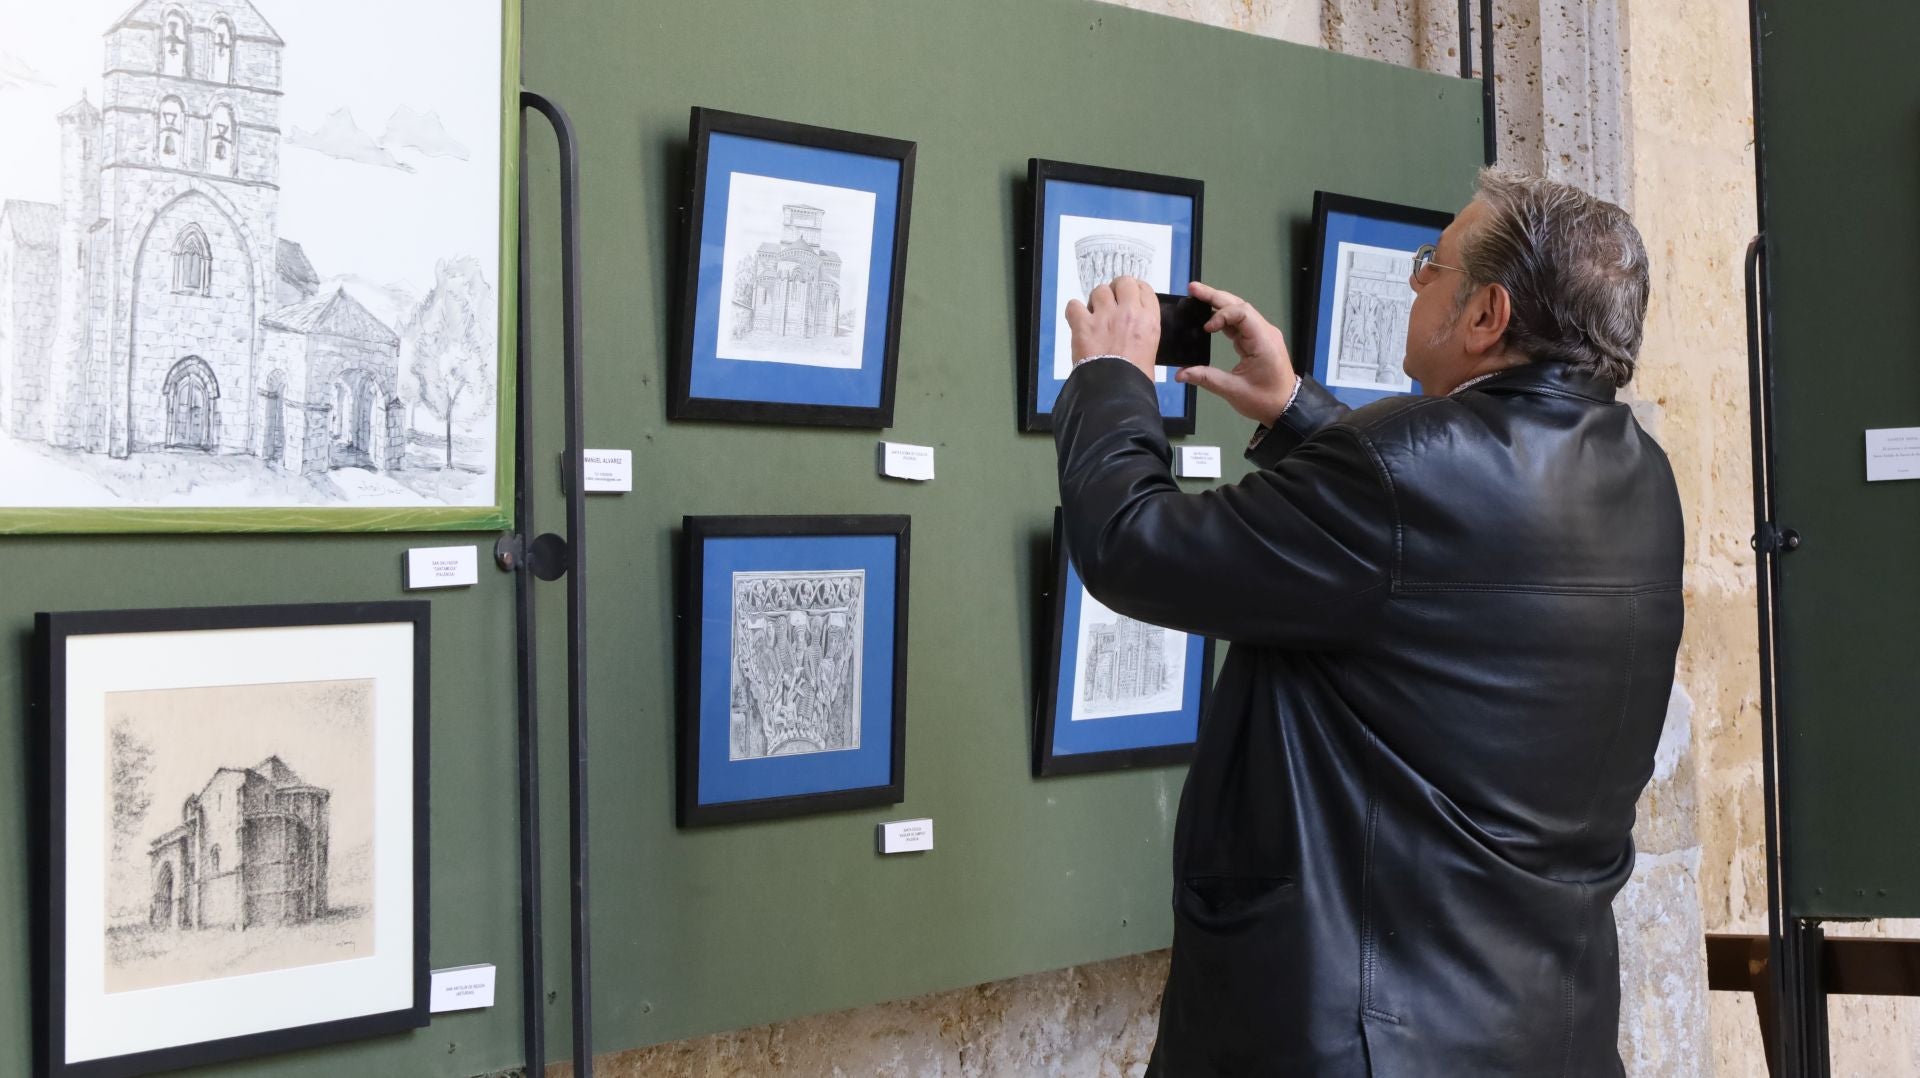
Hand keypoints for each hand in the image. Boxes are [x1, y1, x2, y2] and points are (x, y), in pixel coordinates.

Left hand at [1065, 275, 1158, 381]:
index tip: (1129, 295)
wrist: (1116, 392)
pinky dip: (1074, 311)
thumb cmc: (1134, 379)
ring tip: (1095, 313)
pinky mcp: (1084, 325)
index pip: (1145, 289)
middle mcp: (1128, 313)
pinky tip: (1077, 320)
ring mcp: (1105, 317)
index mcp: (1148, 321)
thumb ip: (1142, 334)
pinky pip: (1074, 305)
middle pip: (1123, 282)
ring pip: (1100, 290)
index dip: (1135, 289)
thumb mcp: (1150, 352)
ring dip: (1096, 300)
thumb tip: (1132, 333)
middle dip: (1116, 288)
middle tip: (1112, 301)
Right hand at [1174, 281, 1299, 422]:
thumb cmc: (1265, 400)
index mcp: (1263, 341)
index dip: (1221, 315)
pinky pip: (1240, 323)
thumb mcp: (1233, 390)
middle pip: (1239, 306)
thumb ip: (1206, 378)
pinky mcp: (1258, 341)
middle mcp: (1265, 332)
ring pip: (1239, 311)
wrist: (1286, 408)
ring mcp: (1262, 335)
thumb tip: (1180, 374)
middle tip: (1192, 289)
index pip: (1242, 313)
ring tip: (1197, 297)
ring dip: (1219, 304)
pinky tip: (1209, 317)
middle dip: (1215, 296)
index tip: (1206, 329)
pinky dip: (1224, 319)